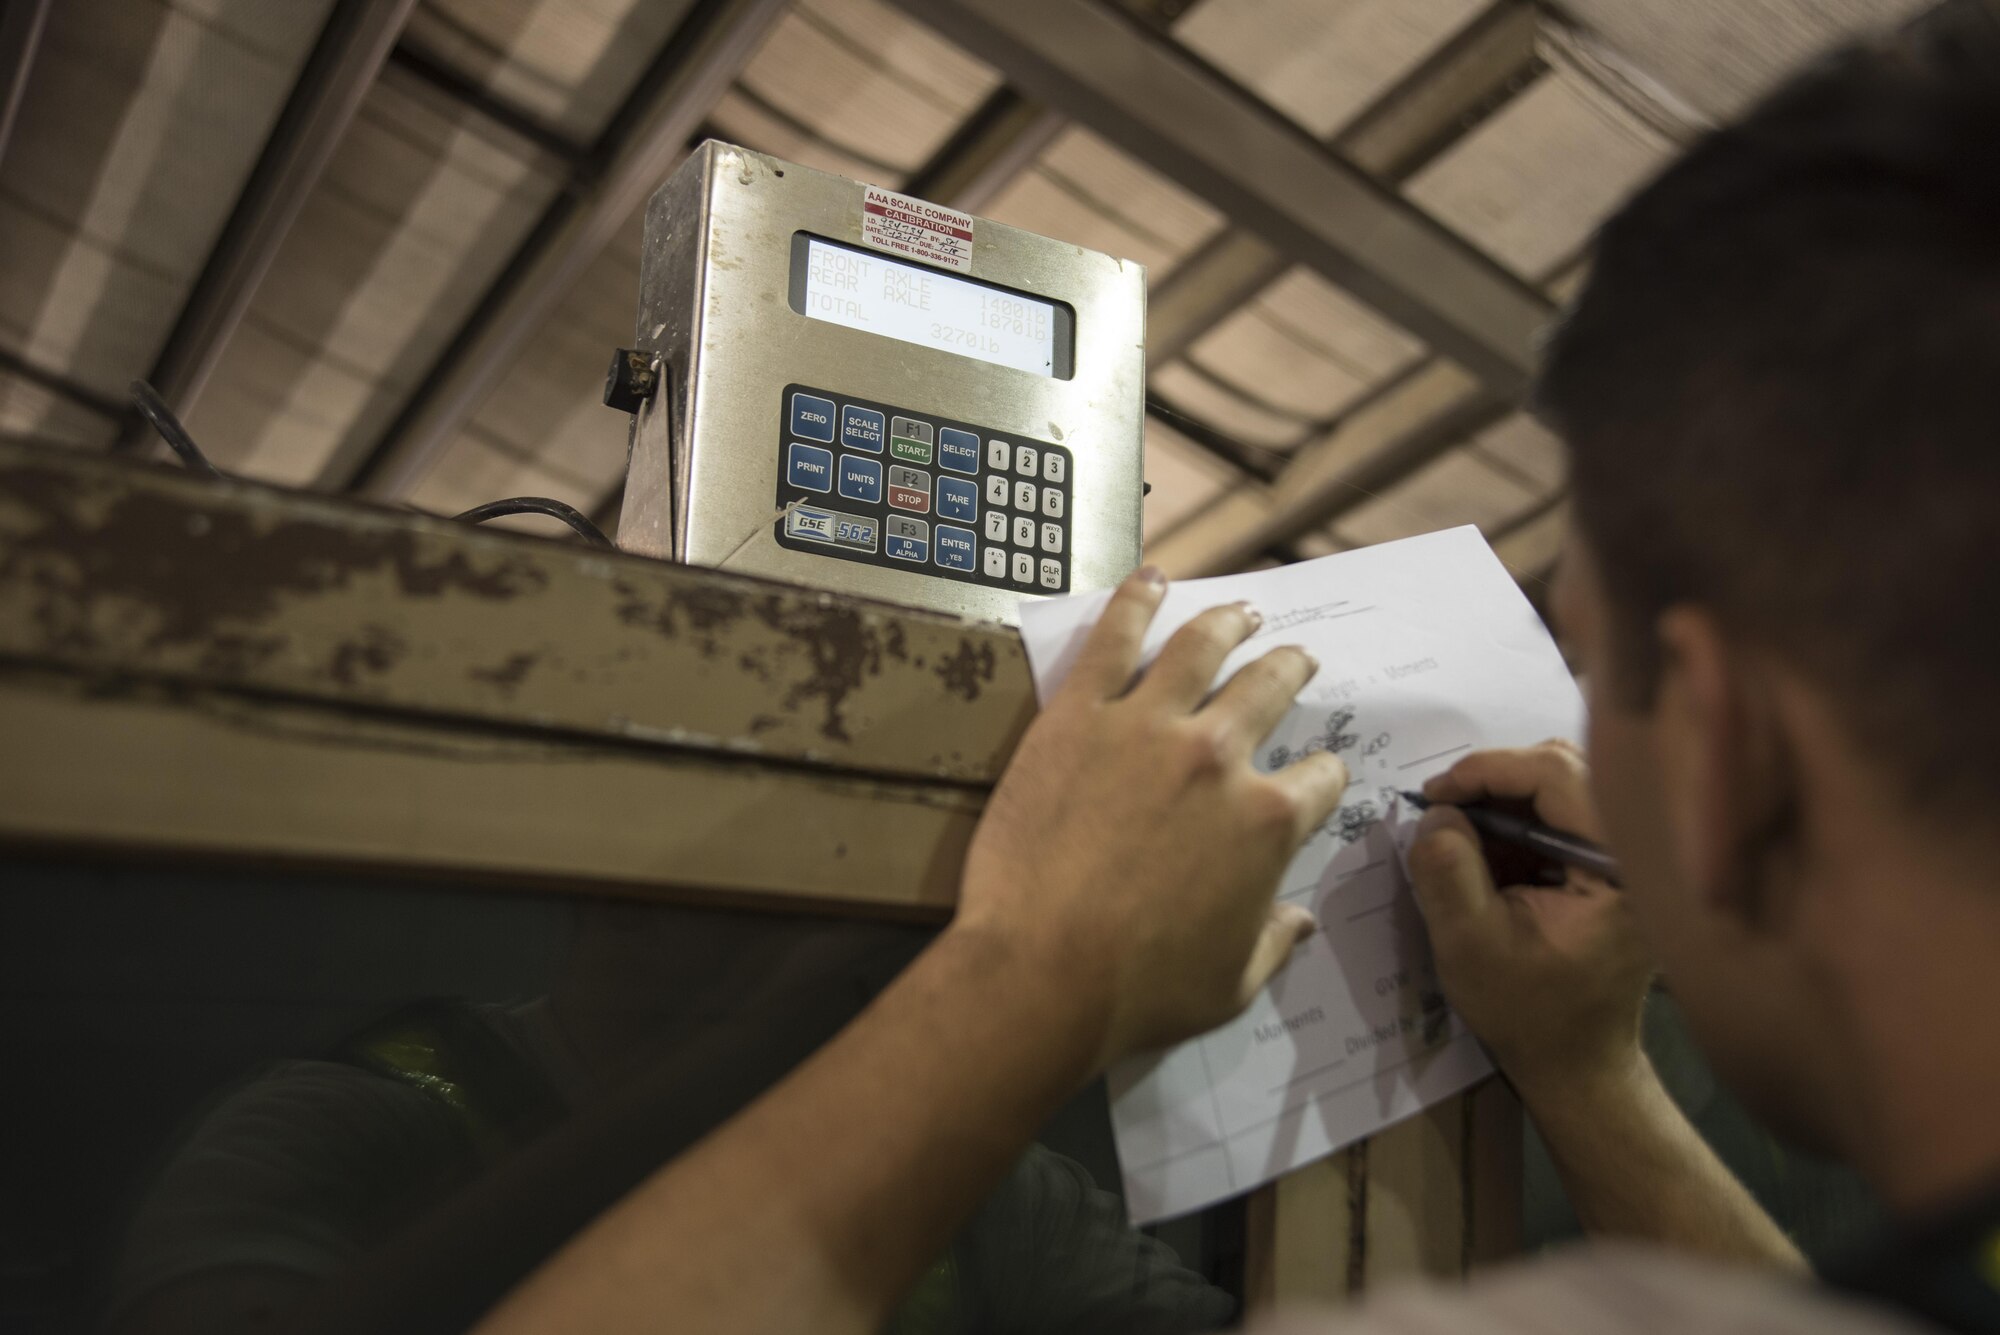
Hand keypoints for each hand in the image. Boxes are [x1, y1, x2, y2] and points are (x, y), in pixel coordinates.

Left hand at [954, 567, 1349, 1070]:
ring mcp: (1147, 726)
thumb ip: (1274, 941)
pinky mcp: (1078, 714)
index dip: (1323, 777)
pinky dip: (1137, 600)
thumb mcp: (1232, 983)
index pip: (1319, 779)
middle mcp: (1219, 756)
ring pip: (1202, 648)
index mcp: (1268, 821)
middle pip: (1269, 691)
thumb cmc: (1140, 990)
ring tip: (1242, 609)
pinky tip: (1151, 581)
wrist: (1043, 970)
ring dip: (1230, 621)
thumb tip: (1299, 922)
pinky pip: (1115, 638)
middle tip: (1295, 658)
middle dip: (1289, 670)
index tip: (1316, 775)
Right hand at [1407, 741, 1653, 1098]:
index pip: (1558, 775)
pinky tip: (1489, 854)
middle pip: (1566, 768)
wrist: (1577, 1062)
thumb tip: (1436, 810)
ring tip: (1461, 835)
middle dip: (1495, 780)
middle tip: (1444, 808)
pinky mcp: (1613, 862)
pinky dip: (1518, 821)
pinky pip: (1564, 812)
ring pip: (1563, 784)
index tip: (1434, 793)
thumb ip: (1447, 870)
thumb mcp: (1469, 943)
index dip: (1488, 770)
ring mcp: (1630, 854)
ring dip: (1504, 800)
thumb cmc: (1529, 1012)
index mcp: (1620, 868)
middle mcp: (1638, 850)